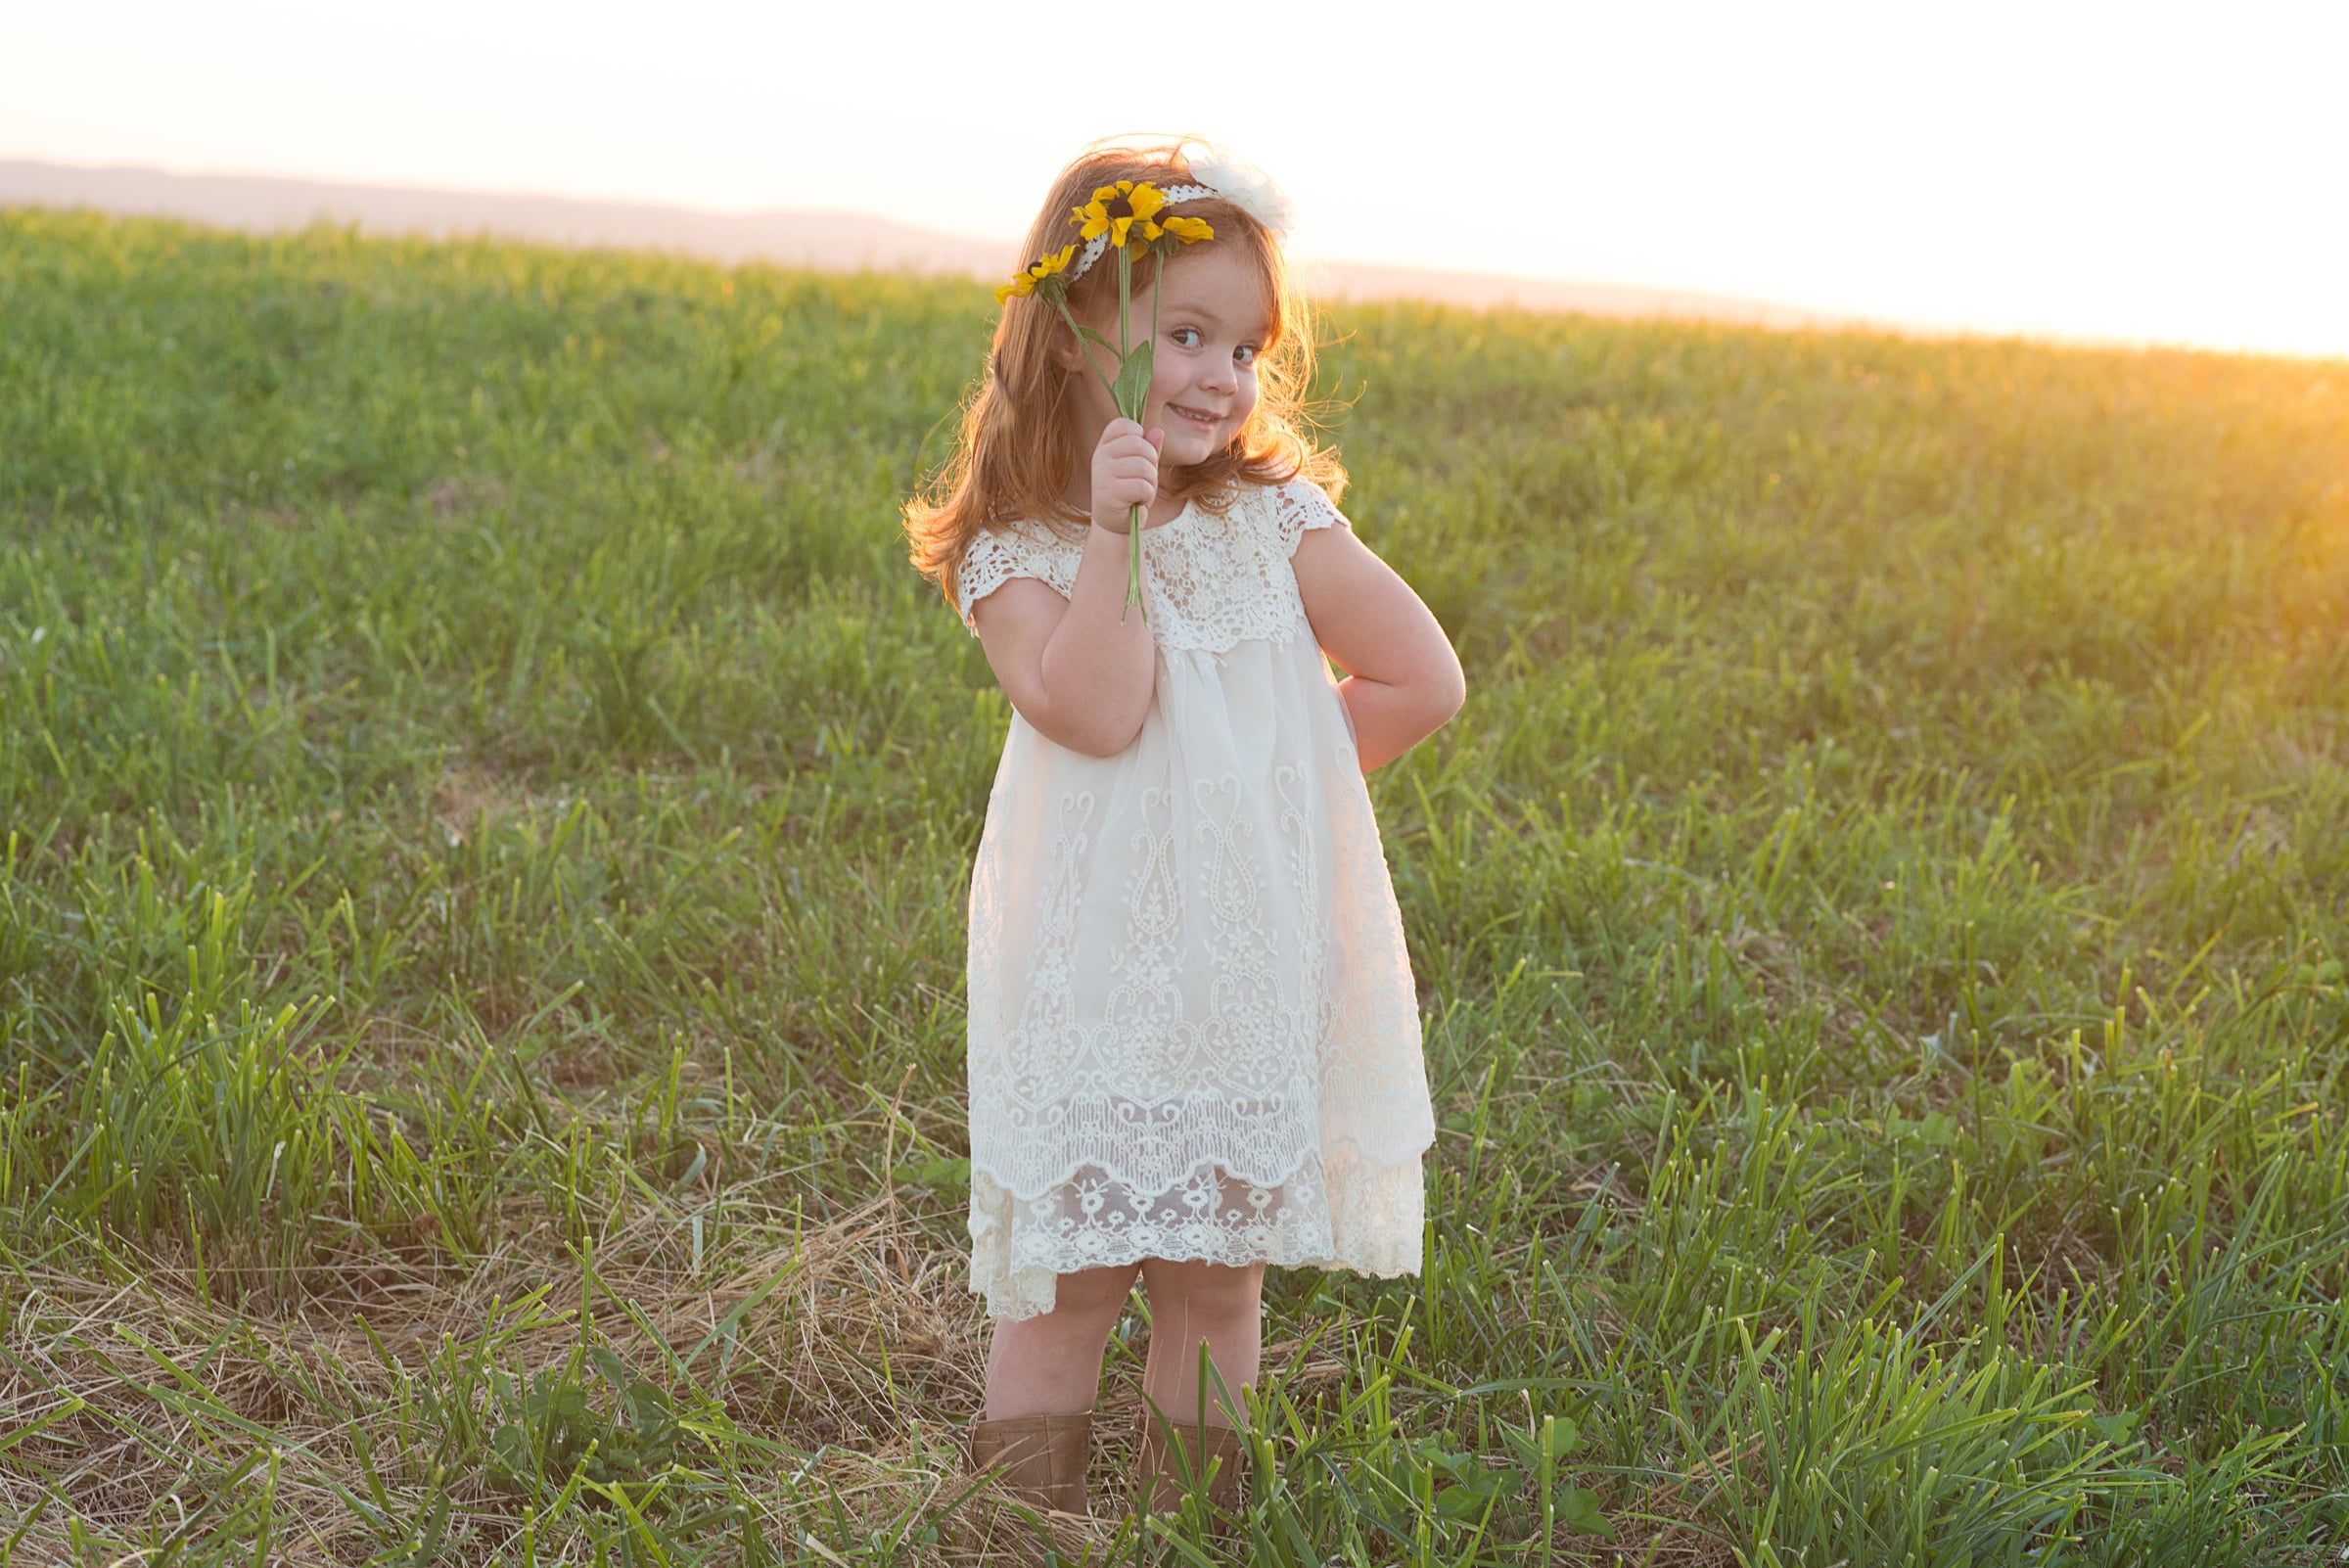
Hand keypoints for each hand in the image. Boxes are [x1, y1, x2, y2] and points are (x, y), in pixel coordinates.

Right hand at [1089, 418, 1163, 533]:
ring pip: (1143, 467)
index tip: (1138, 456)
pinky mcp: (1108, 493)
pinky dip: (1147, 496)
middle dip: (1151, 464)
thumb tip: (1158, 431)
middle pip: (1140, 445)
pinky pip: (1143, 486)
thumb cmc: (1130, 493)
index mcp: (1105, 446)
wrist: (1115, 525)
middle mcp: (1100, 457)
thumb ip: (1149, 448)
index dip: (1140, 437)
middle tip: (1143, 480)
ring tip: (1140, 492)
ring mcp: (1101, 474)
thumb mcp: (1141, 467)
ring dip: (1150, 482)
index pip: (1124, 424)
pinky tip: (1136, 502)